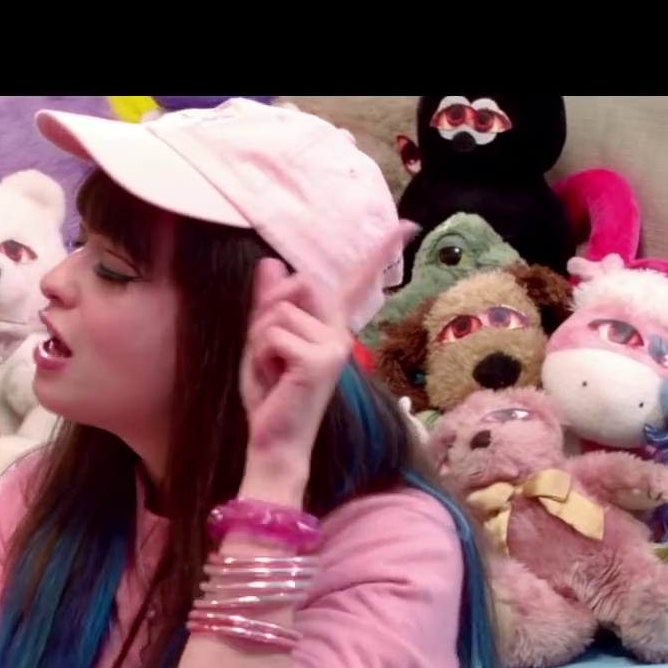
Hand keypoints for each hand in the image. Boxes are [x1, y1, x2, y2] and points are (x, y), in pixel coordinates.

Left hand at [239, 221, 416, 495]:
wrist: (274, 442)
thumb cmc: (271, 397)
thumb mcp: (263, 343)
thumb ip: (269, 304)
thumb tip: (273, 262)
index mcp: (331, 328)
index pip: (354, 282)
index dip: (380, 251)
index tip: (407, 224)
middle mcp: (340, 333)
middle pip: (300, 282)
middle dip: (269, 310)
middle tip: (269, 352)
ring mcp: (335, 346)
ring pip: (279, 309)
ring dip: (260, 338)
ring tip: (272, 369)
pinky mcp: (321, 359)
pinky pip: (274, 332)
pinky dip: (261, 353)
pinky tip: (275, 378)